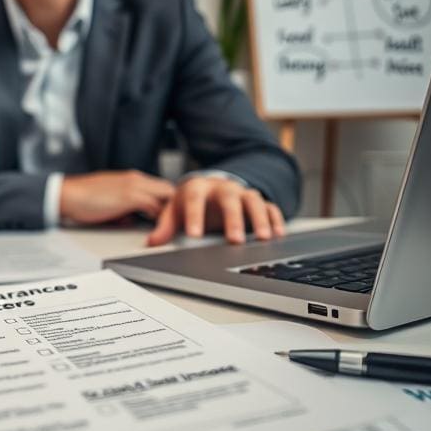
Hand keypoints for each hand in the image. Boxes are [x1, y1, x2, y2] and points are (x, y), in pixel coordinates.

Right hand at [60, 170, 174, 224]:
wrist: (68, 195)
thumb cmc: (83, 199)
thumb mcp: (109, 202)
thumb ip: (124, 208)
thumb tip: (132, 219)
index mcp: (131, 179)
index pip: (160, 187)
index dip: (167, 203)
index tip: (166, 216)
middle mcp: (135, 179)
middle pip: (168, 189)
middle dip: (172, 207)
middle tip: (170, 224)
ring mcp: (134, 186)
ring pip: (166, 195)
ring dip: (168, 213)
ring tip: (165, 229)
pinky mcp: (129, 196)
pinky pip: (155, 206)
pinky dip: (158, 219)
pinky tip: (153, 230)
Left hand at [145, 176, 285, 245]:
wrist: (207, 187)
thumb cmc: (190, 202)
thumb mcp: (174, 212)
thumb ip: (165, 227)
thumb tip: (152, 243)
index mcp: (197, 188)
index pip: (195, 200)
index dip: (195, 216)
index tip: (195, 235)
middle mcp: (222, 187)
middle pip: (229, 200)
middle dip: (233, 220)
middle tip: (235, 241)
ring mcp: (241, 193)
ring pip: (253, 200)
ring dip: (259, 219)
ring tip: (264, 238)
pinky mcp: (256, 201)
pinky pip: (269, 206)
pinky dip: (275, 219)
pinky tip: (278, 234)